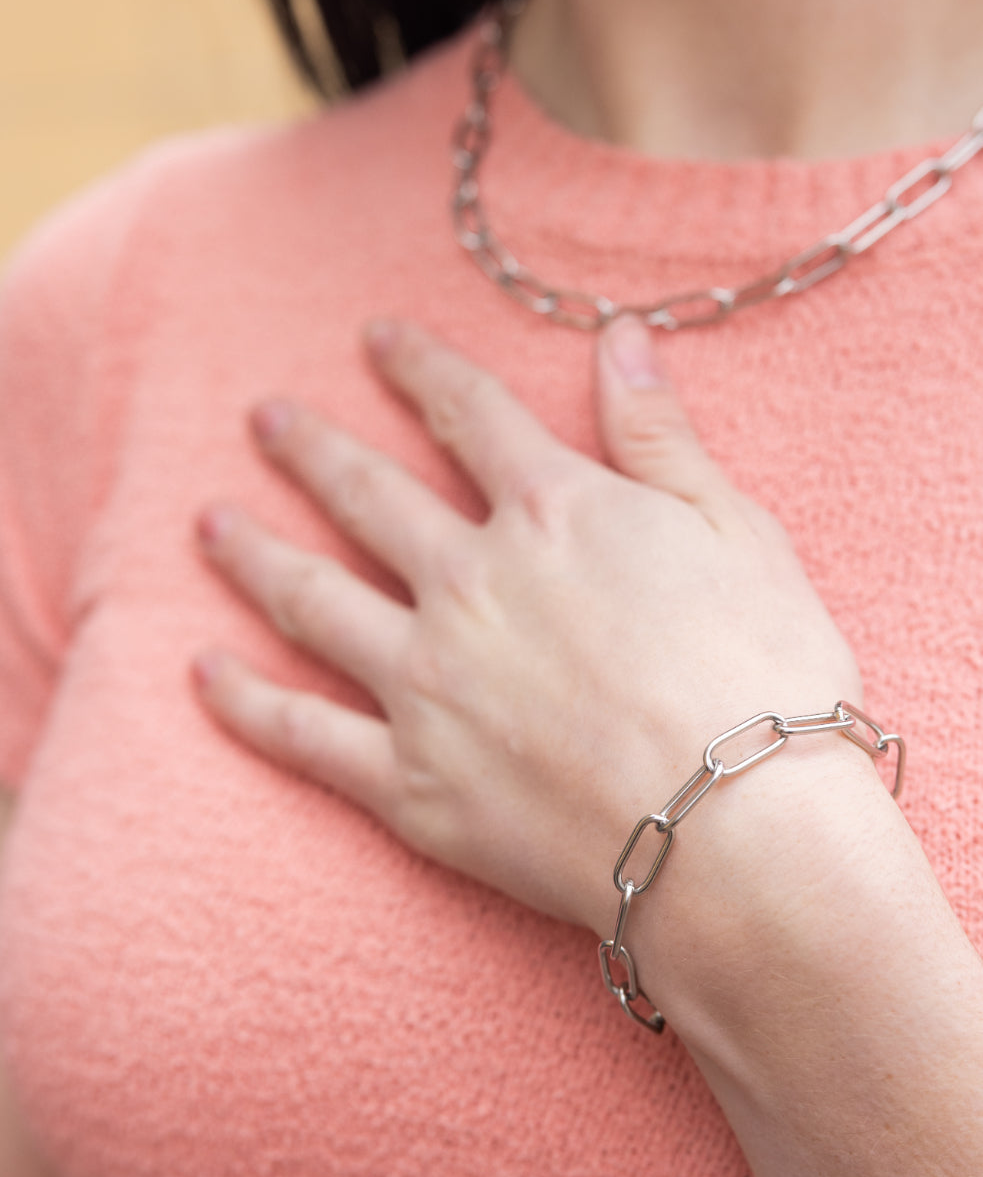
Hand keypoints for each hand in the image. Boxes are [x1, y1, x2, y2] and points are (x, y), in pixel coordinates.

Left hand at [192, 314, 863, 940]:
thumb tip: (619, 337)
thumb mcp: (739, 530)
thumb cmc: (763, 679)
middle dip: (310, 449)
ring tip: (209, 525)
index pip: (469, 414)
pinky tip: (202, 673)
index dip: (420, 367)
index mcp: (551, 514)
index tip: (376, 338)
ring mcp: (427, 682)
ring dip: (254, 555)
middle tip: (262, 419)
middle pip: (366, 495)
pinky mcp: (410, 782)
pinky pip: (303, 735)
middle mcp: (470, 583)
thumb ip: (662, 435)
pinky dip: (246, 703)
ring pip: (312, 599)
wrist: (744, 839)